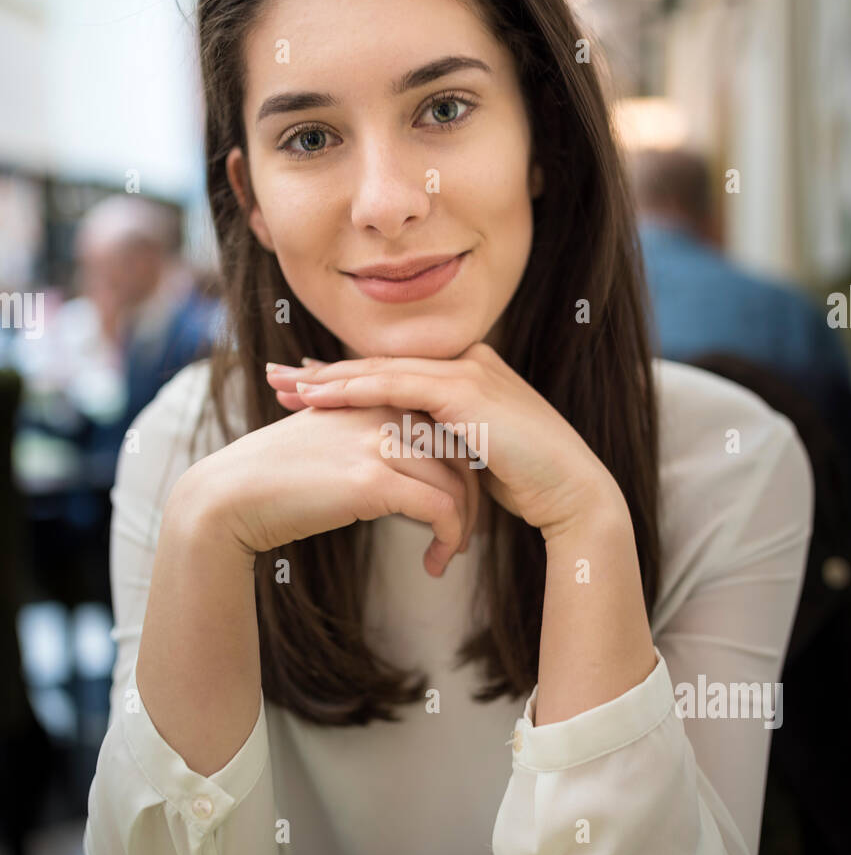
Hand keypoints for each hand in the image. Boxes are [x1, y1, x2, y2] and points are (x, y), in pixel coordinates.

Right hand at [181, 398, 478, 576]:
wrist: (230, 496)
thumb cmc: (274, 478)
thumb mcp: (328, 440)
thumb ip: (365, 437)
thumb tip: (396, 466)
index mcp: (375, 398)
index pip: (444, 426)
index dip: (461, 466)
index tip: (461, 502)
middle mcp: (383, 411)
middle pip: (460, 452)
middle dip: (472, 497)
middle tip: (464, 534)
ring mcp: (379, 443)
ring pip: (457, 482)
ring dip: (464, 525)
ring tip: (451, 554)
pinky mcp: (373, 480)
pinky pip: (440, 509)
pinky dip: (449, 539)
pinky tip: (435, 564)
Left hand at [265, 342, 621, 539]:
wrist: (571, 492)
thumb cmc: (529, 484)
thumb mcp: (474, 457)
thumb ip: (443, 442)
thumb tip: (407, 454)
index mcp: (468, 372)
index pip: (393, 371)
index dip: (345, 378)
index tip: (302, 385)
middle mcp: (467, 362)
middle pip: (379, 364)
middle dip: (324, 373)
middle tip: (274, 377)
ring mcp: (468, 371)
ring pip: (381, 371)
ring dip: (329, 380)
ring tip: (285, 389)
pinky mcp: (467, 390)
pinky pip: (398, 385)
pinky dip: (356, 390)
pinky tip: (321, 396)